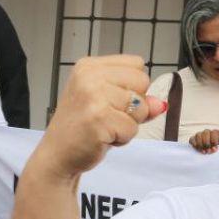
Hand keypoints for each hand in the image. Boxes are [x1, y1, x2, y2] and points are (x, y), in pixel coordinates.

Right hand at [35, 55, 164, 177]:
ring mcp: (93, 96)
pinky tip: (102, 138)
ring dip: (128, 124)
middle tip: (108, 117)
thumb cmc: (81, 128)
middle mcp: (89, 76)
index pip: (137, 64)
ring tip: (105, 128)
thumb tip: (161, 104)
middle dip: (134, 105)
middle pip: (142, 82)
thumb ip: (137, 99)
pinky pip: (132, 128)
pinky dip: (122, 139)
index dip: (132, 87)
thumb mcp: (108, 104)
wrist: (57, 155)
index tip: (110, 101)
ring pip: (141, 107)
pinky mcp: (99, 119)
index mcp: (89, 66)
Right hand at [189, 125, 218, 153]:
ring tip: (204, 152)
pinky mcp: (194, 141)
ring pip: (198, 135)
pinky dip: (194, 143)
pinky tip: (198, 149)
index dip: (214, 140)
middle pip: (205, 132)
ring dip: (201, 144)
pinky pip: (192, 139)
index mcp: (217, 134)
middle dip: (207, 143)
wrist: (217, 162)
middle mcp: (208, 134)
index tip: (216, 148)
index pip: (214, 132)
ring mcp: (201, 137)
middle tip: (209, 151)